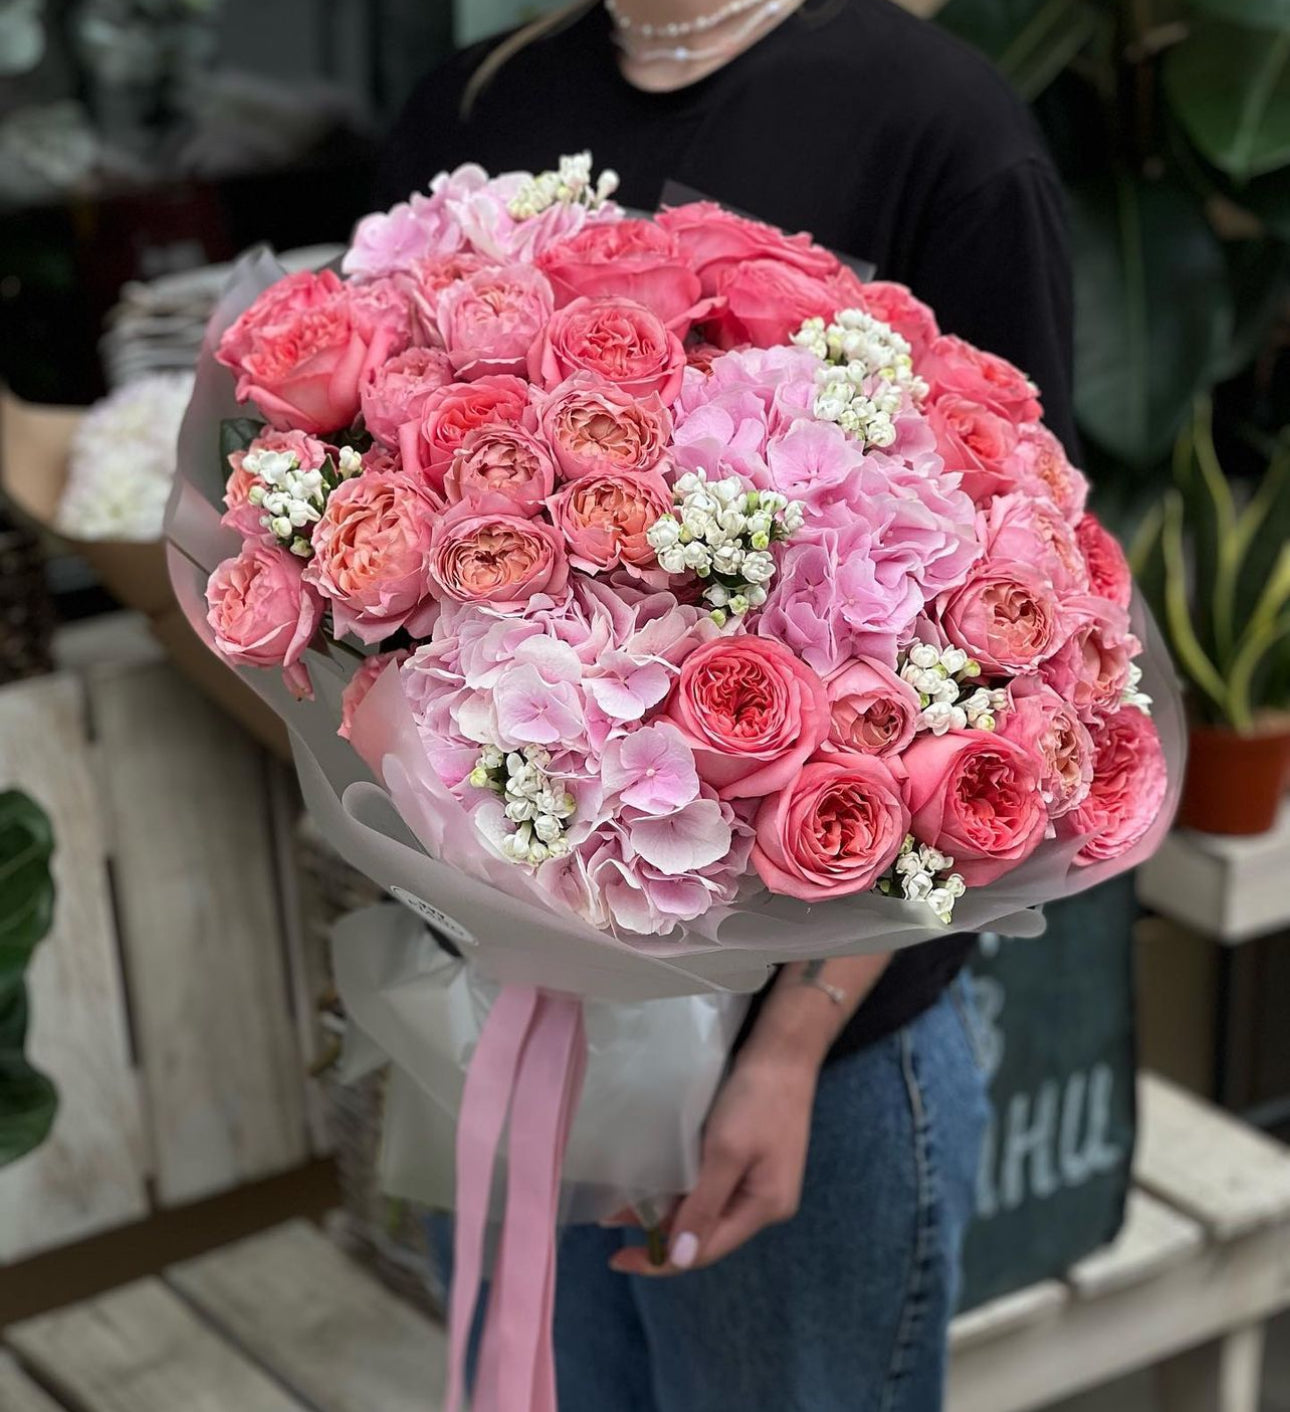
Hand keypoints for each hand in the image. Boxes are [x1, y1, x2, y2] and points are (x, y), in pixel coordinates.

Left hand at [609, 1050, 817, 1275]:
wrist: (783, 1053)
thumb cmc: (756, 1100)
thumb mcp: (726, 1152)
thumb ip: (704, 1206)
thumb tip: (680, 1258)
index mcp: (764, 1208)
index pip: (706, 1249)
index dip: (662, 1259)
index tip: (618, 1260)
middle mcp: (764, 1203)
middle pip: (706, 1232)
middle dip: (661, 1232)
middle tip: (614, 1220)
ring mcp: (758, 1181)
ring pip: (706, 1209)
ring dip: (669, 1209)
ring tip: (626, 1203)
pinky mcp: (750, 1161)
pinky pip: (712, 1188)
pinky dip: (684, 1188)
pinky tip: (658, 1182)